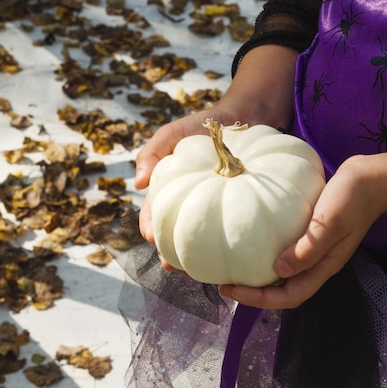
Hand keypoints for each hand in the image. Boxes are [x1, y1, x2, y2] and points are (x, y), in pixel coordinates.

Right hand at [134, 45, 300, 269]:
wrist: (247, 116)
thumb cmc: (207, 124)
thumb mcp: (175, 132)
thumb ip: (154, 150)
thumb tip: (139, 182)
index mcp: (174, 190)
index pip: (156, 214)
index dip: (151, 228)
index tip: (153, 238)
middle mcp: (195, 204)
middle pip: (179, 234)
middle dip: (173, 253)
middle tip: (174, 265)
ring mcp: (219, 209)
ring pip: (206, 240)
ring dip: (199, 257)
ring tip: (200, 271)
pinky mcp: (242, 210)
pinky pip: (235, 230)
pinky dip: (231, 243)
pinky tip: (234, 255)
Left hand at [219, 155, 386, 308]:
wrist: (373, 177)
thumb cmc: (353, 198)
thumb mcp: (330, 223)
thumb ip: (308, 248)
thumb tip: (277, 270)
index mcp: (323, 266)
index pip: (289, 297)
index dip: (259, 299)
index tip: (231, 290)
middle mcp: (318, 263)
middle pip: (284, 290)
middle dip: (255, 293)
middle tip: (225, 284)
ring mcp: (316, 249)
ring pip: (285, 274)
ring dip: (261, 276)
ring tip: (235, 268)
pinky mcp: (312, 234)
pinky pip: (287, 252)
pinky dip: (269, 254)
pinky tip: (254, 242)